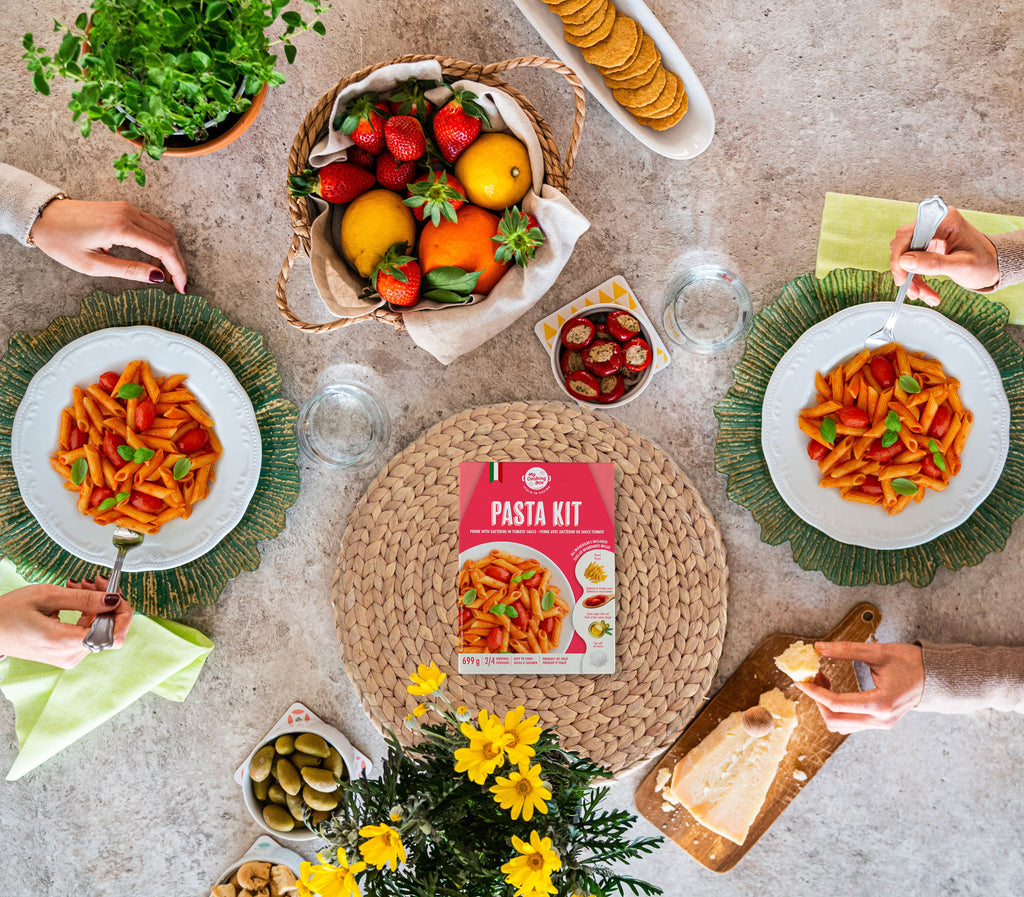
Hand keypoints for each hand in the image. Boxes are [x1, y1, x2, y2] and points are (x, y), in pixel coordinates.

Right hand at [0, 578, 133, 668]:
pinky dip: (87, 613)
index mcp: (64, 643)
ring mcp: (67, 657)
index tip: (116, 594)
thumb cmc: (8, 612)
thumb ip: (84, 599)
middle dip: (107, 603)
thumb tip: (113, 600)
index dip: (122, 614)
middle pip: (108, 630)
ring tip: (80, 586)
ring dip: (96, 605)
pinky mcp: (65, 653)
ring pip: (99, 629)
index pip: (113, 636)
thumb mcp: (47, 596)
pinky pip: (87, 633)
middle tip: (95, 581)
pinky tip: (77, 598)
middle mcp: (69, 655)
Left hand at [29, 198, 186, 291]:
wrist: (43, 216)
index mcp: (121, 228)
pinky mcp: (124, 208)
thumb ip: (129, 270)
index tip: (182, 287)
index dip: (177, 269)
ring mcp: (127, 208)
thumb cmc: (62, 241)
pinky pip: (152, 224)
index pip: (163, 248)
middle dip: (177, 262)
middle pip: (168, 237)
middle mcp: (128, 213)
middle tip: (178, 284)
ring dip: (170, 251)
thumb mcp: (93, 265)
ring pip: (164, 229)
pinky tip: (153, 258)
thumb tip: (157, 277)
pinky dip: (160, 241)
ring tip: (165, 274)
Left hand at [795, 641, 923, 732]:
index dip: (815, 692)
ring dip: (826, 705)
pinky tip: (833, 689)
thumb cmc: (911, 663)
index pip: (837, 703)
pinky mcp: (880, 723)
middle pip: (835, 720)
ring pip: (841, 725)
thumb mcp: (878, 652)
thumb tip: (819, 647)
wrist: (936, 677)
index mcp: (881, 704)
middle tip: (812, 678)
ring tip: (822, 680)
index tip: (801, 680)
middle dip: (818, 700)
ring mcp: (881, 724)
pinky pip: (850, 723)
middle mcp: (881, 720)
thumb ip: (847, 650)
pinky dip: (836, 709)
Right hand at [889, 206, 998, 305]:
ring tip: (923, 295)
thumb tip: (904, 261)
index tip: (902, 278)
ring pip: (905, 257)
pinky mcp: (927, 246)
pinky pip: (911, 263)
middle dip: (906, 271)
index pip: (909, 233)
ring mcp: (930, 235)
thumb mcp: (962, 266)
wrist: (993, 266)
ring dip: (910, 279)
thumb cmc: (984, 263)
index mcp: (945, 220)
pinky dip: (915, 279)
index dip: (899, 256)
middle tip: (914, 291)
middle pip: (904, 246)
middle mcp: (934, 224)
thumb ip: (934, 263)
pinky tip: (925, 292)